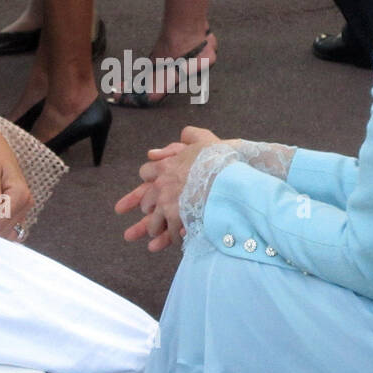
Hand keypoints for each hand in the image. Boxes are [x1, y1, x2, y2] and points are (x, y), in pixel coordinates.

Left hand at [115, 126, 223, 251]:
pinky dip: (173, 238)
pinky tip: (178, 239)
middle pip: (146, 200)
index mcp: (166, 166)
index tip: (151, 184)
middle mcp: (162, 185)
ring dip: (156, 228)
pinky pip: (170, 233)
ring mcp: (167, 203)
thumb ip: (192, 135)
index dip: (149, 179)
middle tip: (153, 213)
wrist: (226, 177)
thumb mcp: (205, 140)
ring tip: (159, 234)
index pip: (146, 172)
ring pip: (154, 221)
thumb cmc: (217, 158)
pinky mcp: (177, 219)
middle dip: (149, 207)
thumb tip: (183, 133)